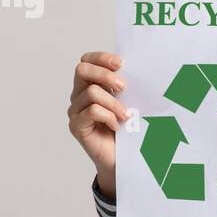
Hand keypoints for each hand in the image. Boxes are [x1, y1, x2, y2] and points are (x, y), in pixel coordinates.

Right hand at [67, 50, 130, 193]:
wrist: (121, 158)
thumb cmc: (126, 128)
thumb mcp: (129, 102)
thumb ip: (125, 87)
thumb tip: (141, 70)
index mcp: (90, 84)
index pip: (87, 60)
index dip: (101, 58)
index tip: (120, 63)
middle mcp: (79, 95)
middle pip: (82, 70)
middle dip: (105, 75)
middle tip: (124, 87)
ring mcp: (76, 110)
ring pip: (91, 93)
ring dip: (113, 102)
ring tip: (126, 115)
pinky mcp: (77, 126)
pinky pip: (91, 112)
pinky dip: (108, 116)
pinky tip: (117, 125)